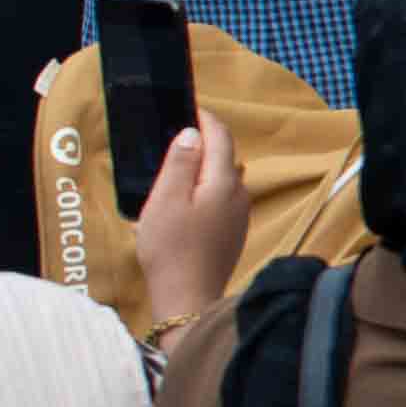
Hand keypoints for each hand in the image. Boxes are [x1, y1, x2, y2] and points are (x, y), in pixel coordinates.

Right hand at [129, 115, 248, 330]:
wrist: (187, 298)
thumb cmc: (171, 248)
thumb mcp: (166, 198)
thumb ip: (180, 162)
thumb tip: (193, 133)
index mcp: (224, 182)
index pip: (221, 137)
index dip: (205, 119)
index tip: (188, 108)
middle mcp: (239, 195)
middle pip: (224, 157)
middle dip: (204, 143)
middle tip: (176, 136)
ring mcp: (239, 215)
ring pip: (223, 179)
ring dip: (204, 168)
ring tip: (176, 166)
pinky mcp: (232, 233)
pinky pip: (221, 199)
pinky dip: (205, 189)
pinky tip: (185, 200)